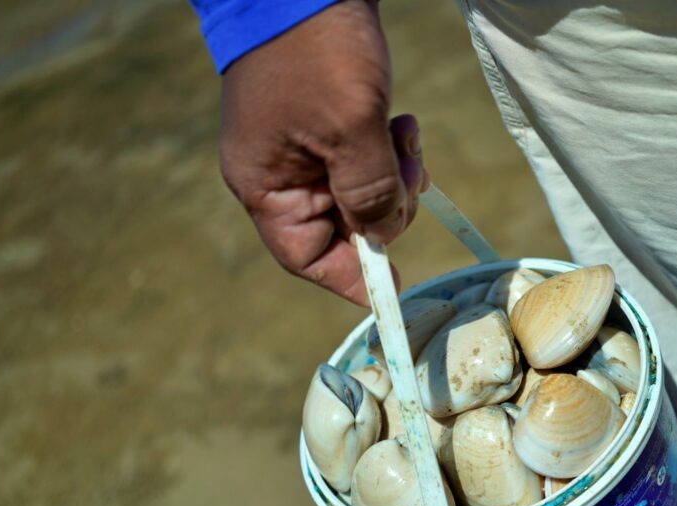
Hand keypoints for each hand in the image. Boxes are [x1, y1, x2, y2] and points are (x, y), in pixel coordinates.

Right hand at [219, 0, 427, 304]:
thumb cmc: (316, 49)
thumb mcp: (352, 129)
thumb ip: (370, 193)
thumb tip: (383, 239)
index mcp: (266, 184)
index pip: (307, 256)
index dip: (353, 276)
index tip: (398, 286)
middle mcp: (279, 173)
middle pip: (343, 227)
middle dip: (387, 209)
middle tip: (409, 175)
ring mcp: (303, 147)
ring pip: (362, 192)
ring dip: (395, 174)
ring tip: (406, 136)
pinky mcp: (327, 123)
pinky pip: (366, 159)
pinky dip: (390, 150)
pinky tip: (403, 123)